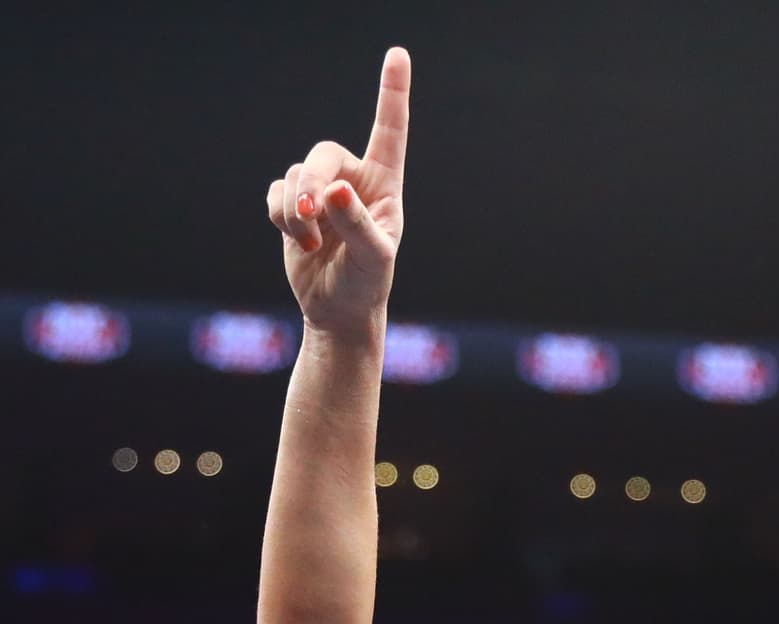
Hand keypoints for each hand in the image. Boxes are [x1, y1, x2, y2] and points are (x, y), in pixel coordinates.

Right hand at [266, 48, 409, 333]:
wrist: (338, 310)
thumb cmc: (367, 284)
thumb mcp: (373, 259)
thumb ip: (357, 223)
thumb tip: (335, 189)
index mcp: (383, 184)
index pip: (389, 131)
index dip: (392, 93)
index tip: (397, 54)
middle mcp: (352, 179)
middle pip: (322, 154)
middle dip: (310, 184)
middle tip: (309, 217)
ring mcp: (321, 190)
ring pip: (295, 176)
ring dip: (294, 211)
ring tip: (309, 243)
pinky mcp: (294, 205)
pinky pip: (276, 192)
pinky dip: (280, 215)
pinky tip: (297, 239)